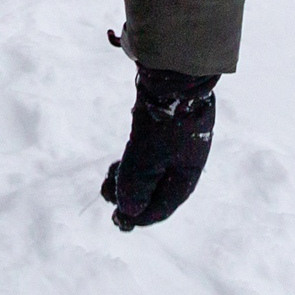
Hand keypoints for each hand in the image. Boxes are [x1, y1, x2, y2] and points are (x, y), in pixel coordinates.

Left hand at [101, 66, 217, 230]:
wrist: (175, 71)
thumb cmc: (165, 117)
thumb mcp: (147, 155)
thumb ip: (136, 184)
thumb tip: (128, 212)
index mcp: (188, 172)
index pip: (165, 204)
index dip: (143, 217)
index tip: (121, 223)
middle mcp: (185, 158)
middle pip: (158, 188)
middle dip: (133, 199)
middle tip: (109, 205)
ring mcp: (176, 140)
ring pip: (151, 169)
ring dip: (129, 180)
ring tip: (106, 186)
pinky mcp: (164, 124)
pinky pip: (148, 152)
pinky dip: (134, 162)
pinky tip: (120, 163)